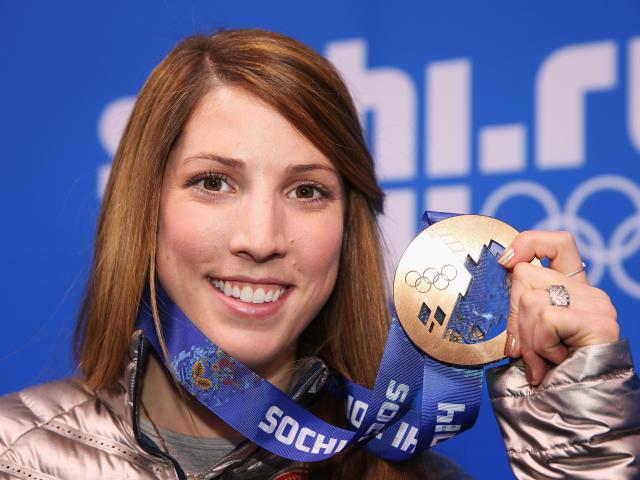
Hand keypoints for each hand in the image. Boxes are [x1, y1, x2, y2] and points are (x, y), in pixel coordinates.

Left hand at [498, 230, 618, 384]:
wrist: (569, 412)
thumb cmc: (543, 375)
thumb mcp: (525, 333)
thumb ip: (520, 304)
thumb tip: (505, 269)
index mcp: (571, 290)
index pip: (557, 242)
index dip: (529, 242)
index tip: (506, 262)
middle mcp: (588, 292)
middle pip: (526, 274)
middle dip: (513, 317)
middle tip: (522, 350)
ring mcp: (597, 305)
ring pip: (530, 298)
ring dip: (525, 338)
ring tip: (540, 361)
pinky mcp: (599, 322)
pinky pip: (545, 318)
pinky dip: (539, 345)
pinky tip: (553, 362)